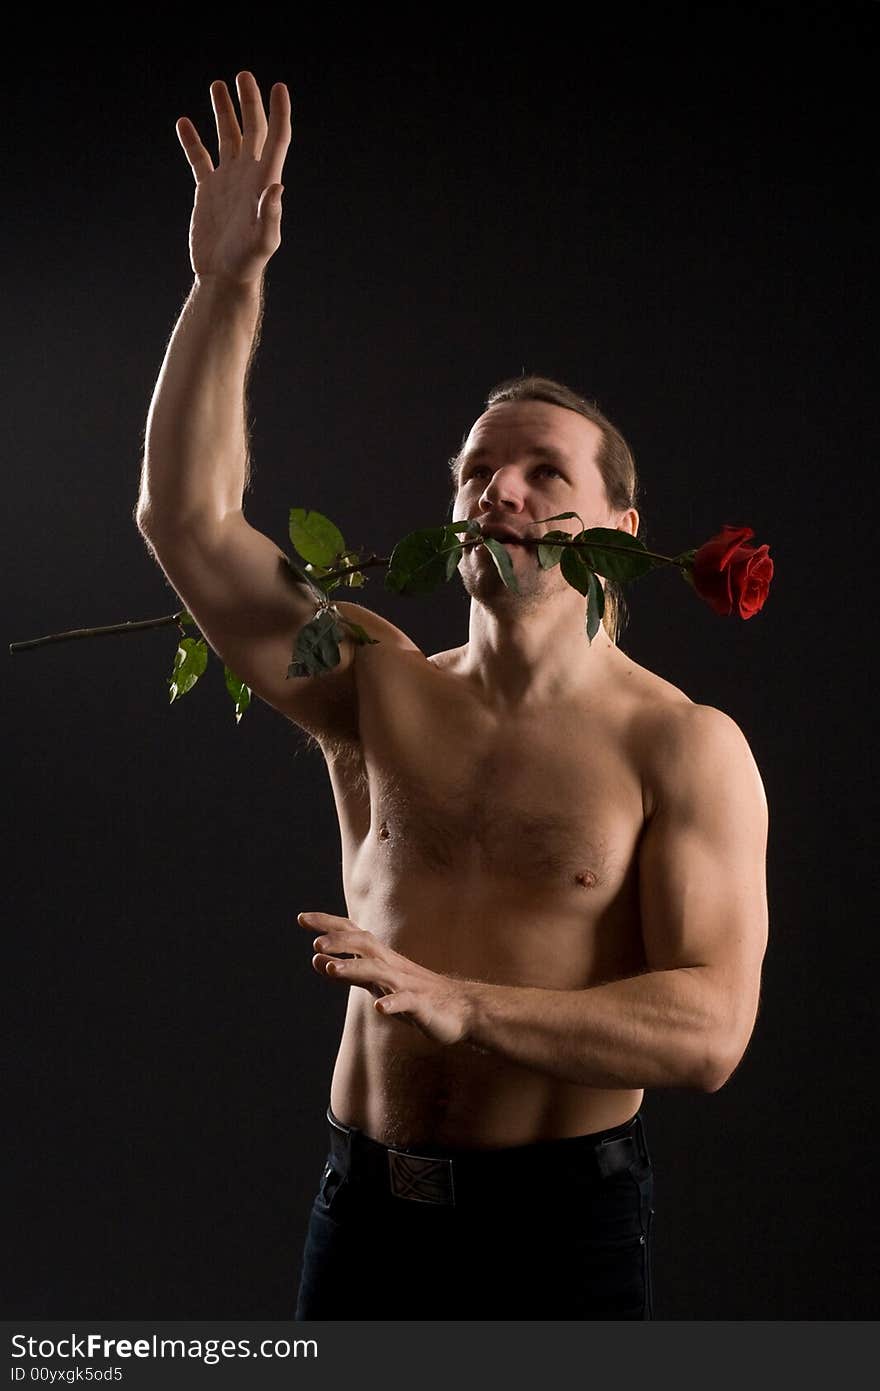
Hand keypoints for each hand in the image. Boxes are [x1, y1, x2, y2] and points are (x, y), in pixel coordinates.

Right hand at [175, 71, 291, 285]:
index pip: (276, 138)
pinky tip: (184, 123)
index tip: (278, 86)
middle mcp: (248, 176)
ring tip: (217, 85)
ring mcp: (228, 181)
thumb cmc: (247, 263)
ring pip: (227, 137)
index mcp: (264, 181)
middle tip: (243, 75)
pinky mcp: (207, 190)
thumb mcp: (263, 241)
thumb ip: (271, 215)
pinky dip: (192, 140)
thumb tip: (277, 188)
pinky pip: (199, 157)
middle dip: (249, 101)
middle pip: (252, 129)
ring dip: (223, 111)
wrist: (223, 276)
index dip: (278, 112)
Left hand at [298, 911, 473, 1046]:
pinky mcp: (421, 1005)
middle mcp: (392, 965)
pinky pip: (406, 1003)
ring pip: (379, 972)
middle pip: (364, 945)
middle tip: (315, 943)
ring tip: (331, 969)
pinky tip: (380, 1009)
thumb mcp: (376, 982)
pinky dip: (392, 1004)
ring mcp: (406, 984)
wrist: (461, 1010)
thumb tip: (317, 959)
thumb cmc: (414, 995)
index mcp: (381, 958)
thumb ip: (348, 971)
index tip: (301, 918)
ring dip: (355, 969)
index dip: (328, 925)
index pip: (352, 934)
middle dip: (340, 941)